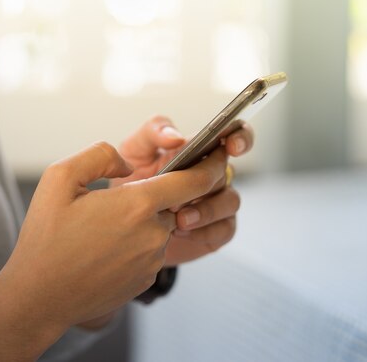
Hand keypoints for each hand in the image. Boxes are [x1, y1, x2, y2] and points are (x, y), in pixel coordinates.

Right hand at [0, 142, 226, 360]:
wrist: (39, 296)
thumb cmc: (46, 237)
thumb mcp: (60, 178)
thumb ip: (101, 155)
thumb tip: (127, 162)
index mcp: (137, 204)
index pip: (193, 181)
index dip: (211, 165)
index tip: (219, 155)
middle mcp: (154, 234)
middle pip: (174, 204)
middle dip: (157, 197)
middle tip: (117, 201)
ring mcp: (152, 261)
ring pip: (160, 228)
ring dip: (142, 222)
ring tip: (102, 229)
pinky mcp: (145, 280)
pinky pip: (151, 252)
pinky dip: (136, 244)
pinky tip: (104, 249)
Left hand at [112, 115, 253, 266]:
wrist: (125, 223)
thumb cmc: (132, 180)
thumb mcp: (135, 150)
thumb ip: (154, 132)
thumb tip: (177, 137)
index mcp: (200, 151)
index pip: (234, 136)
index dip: (241, 138)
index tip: (232, 146)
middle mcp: (214, 175)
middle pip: (227, 172)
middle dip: (208, 182)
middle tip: (189, 191)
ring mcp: (218, 202)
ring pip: (230, 201)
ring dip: (207, 210)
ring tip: (179, 219)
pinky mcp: (216, 230)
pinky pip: (224, 229)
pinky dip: (205, 231)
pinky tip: (182, 232)